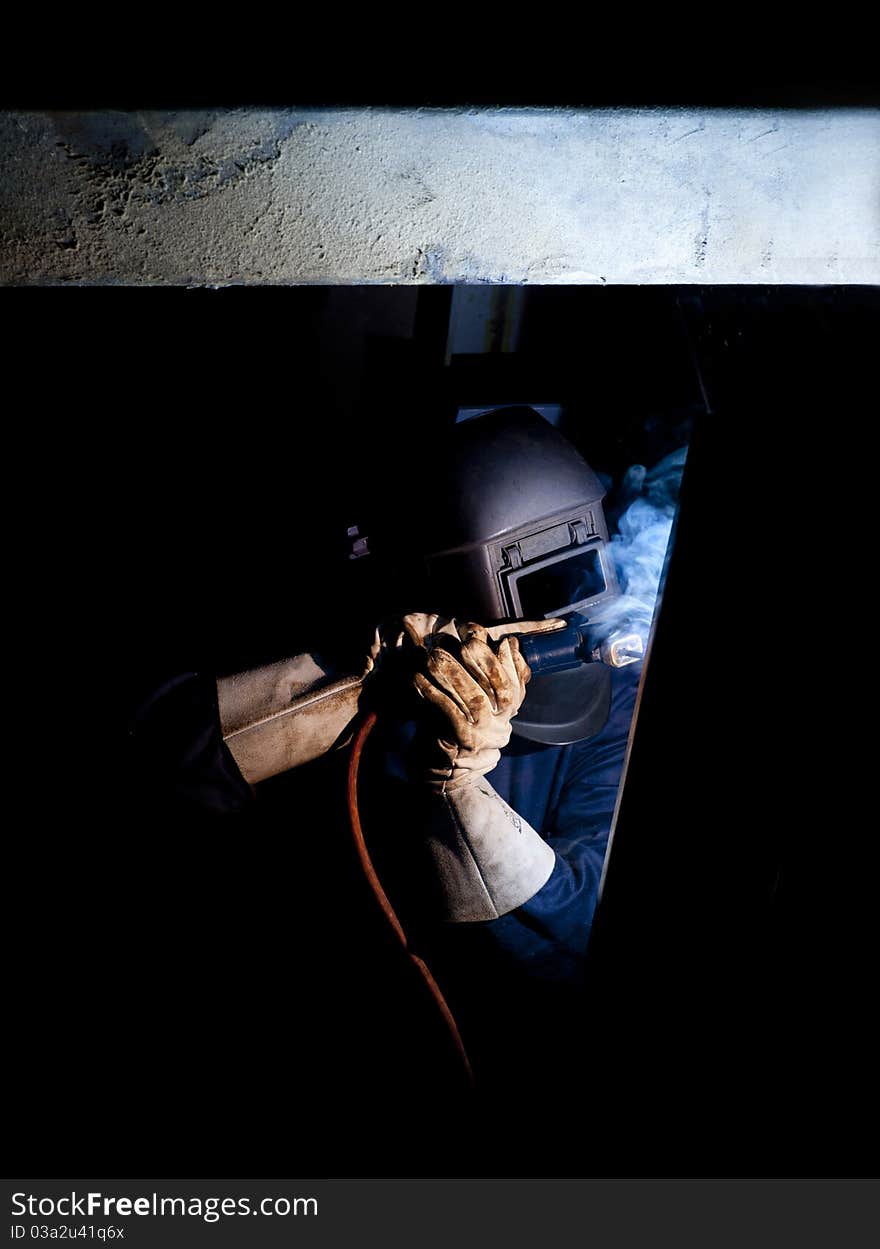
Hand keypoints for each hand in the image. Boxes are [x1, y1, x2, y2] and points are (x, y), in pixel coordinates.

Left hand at [403, 615, 564, 789]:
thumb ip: (491, 672)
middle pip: (498, 689)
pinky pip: (450, 714)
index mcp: (508, 710)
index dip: (503, 658)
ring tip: (434, 656)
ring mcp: (484, 735)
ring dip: (453, 674)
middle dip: (480, 661)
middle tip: (460, 642)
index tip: (482, 635)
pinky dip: (434, 694)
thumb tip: (507, 642)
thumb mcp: (478, 697)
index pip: (514, 681)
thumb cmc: (458, 722)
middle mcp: (502, 723)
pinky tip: (418, 679)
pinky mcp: (463, 743)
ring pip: (475, 700)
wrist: (443, 769)